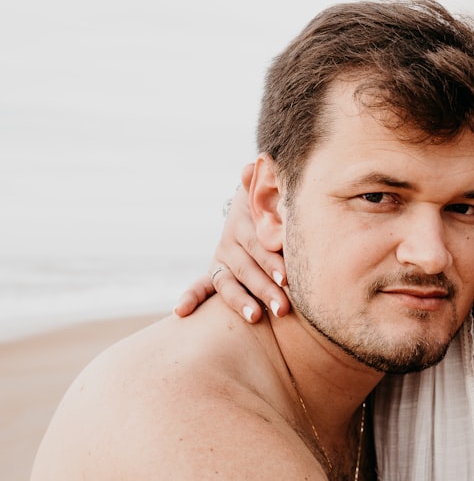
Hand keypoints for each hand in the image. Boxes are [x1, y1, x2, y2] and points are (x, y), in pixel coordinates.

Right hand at [173, 164, 290, 321]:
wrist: (255, 206)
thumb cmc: (272, 203)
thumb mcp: (269, 191)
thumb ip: (264, 181)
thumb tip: (253, 163)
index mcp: (245, 222)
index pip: (257, 244)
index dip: (271, 260)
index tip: (287, 277)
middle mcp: (230, 241)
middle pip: (247, 268)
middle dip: (265, 288)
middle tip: (283, 307)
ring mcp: (222, 258)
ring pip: (229, 281)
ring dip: (240, 301)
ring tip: (255, 317)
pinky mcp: (216, 271)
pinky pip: (201, 285)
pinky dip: (190, 297)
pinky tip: (180, 311)